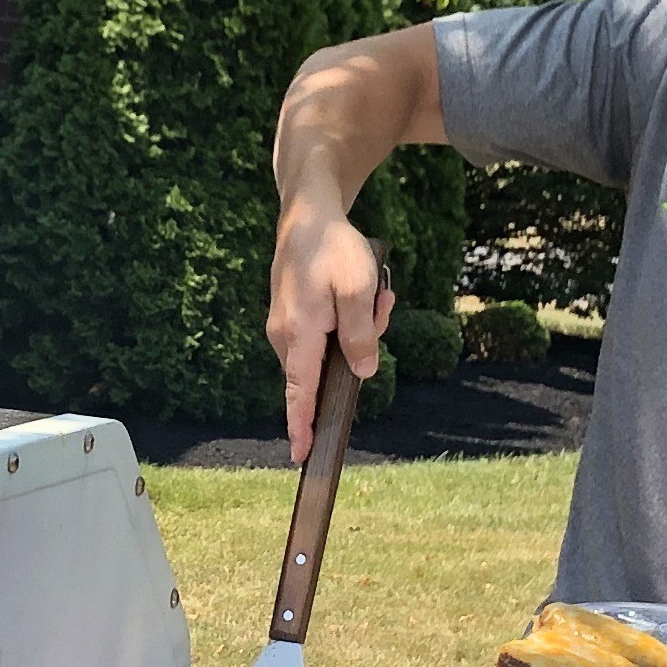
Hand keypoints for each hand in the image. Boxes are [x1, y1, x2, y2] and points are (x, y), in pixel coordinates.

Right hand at [267, 206, 393, 457]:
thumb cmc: (332, 248)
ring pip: (327, 350)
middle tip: (381, 307)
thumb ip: (360, 335)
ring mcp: (286, 325)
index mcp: (299, 335)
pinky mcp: (293, 314)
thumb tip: (362, 373)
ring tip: (376, 292)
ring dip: (357, 330)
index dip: (302, 426)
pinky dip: (347, 319)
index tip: (301, 455)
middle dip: (358, 353)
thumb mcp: (356, 290)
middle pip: (323, 371)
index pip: (299, 393)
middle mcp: (285, 336)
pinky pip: (323, 333)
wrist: (307, 211)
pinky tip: (365, 292)